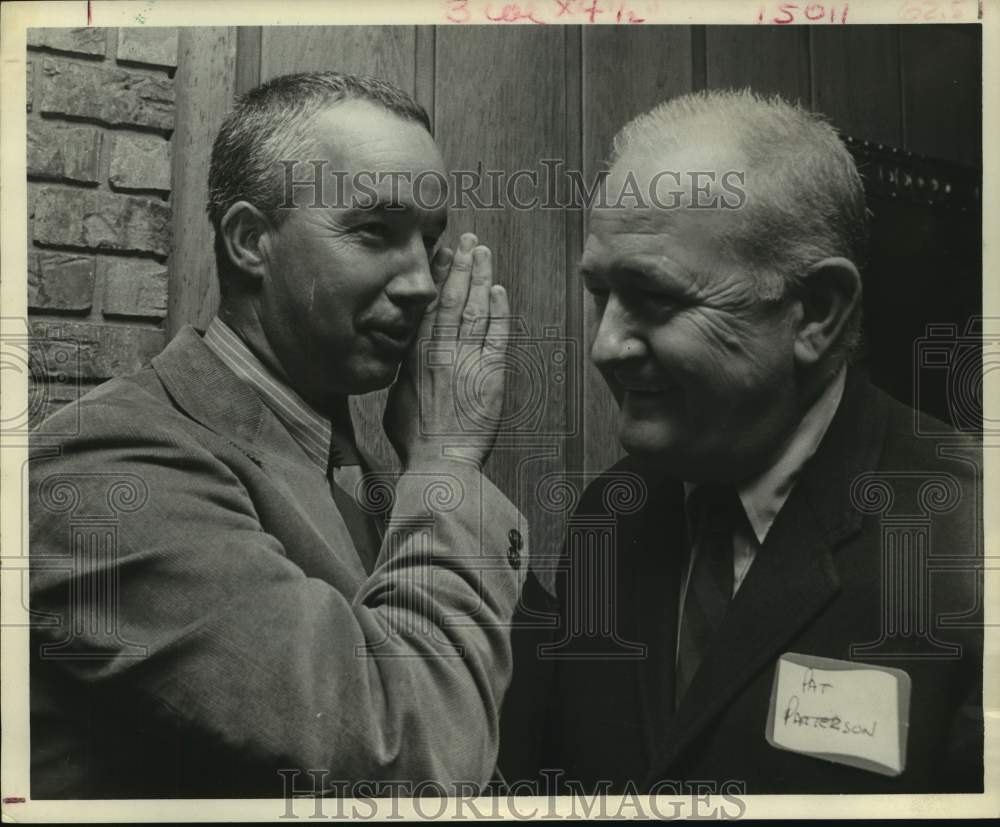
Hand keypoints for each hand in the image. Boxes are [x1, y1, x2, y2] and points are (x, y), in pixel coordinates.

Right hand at [384, 233, 509, 469]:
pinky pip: (497, 334)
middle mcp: (441, 351)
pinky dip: (499, 310)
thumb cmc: (415, 439)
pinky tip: (499, 290)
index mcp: (416, 356)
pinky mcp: (490, 374)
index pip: (427, 306)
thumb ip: (404, 374)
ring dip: (480, 277)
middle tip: (467, 239)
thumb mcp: (396, 400)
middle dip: (460, 265)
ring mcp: (467, 360)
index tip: (440, 253)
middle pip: (451, 298)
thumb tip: (404, 361)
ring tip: (483, 252)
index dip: (436, 277)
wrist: (439, 461)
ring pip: (475, 309)